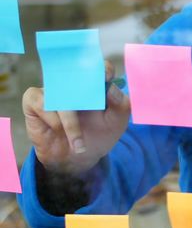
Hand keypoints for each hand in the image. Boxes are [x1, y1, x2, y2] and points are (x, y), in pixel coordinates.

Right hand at [23, 60, 130, 175]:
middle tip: (93, 108)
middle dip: (84, 93)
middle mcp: (73, 84)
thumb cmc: (98, 135)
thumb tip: (112, 89)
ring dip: (71, 123)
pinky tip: (58, 131)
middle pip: (77, 76)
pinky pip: (44, 105)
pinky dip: (54, 121)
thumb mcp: (116, 123)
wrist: (75, 158)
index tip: (107, 77)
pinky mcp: (35, 100)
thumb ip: (121, 105)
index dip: (103, 69)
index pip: (100, 69)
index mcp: (96, 85)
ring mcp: (53, 90)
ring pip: (61, 96)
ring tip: (79, 143)